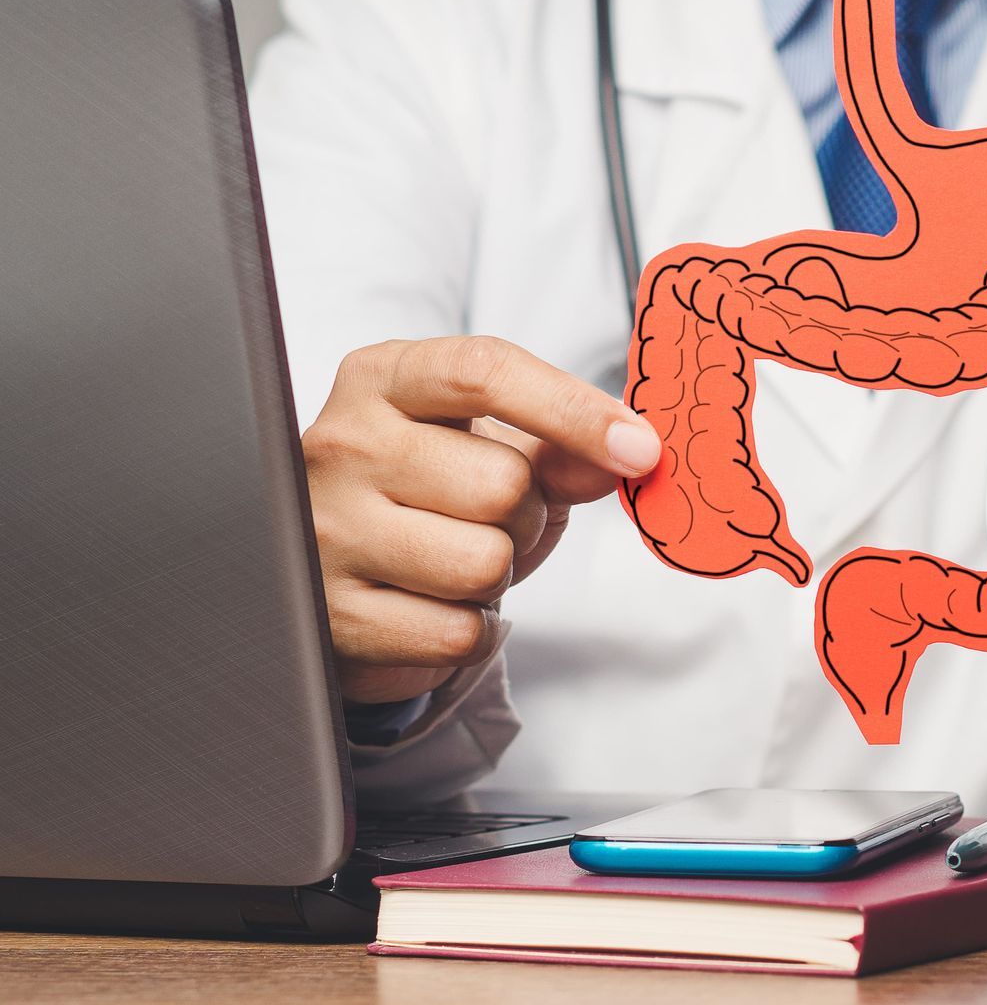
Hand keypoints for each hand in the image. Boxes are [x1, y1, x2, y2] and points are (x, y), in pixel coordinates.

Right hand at [302, 336, 659, 703]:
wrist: (348, 577)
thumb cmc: (431, 496)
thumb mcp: (497, 452)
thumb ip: (564, 447)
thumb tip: (632, 451)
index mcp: (381, 380)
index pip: (484, 372)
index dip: (574, 410)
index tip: (640, 448)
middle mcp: (341, 445)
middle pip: (502, 483)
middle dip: (525, 514)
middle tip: (491, 519)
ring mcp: (327, 531)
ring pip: (483, 562)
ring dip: (497, 573)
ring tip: (456, 559)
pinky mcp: (334, 617)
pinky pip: (458, 632)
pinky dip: (471, 629)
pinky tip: (435, 606)